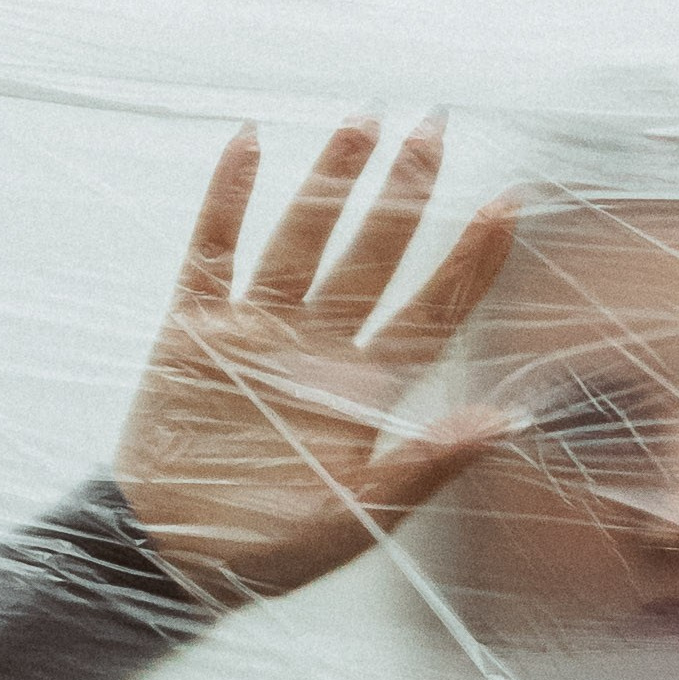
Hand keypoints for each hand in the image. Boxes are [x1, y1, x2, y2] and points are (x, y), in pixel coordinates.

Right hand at [114, 115, 518, 605]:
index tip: (510, 203)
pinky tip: (248, 142)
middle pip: (374, 255)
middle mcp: (319, 347)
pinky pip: (213, 250)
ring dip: (329, 180)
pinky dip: (227, 197)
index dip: (471, 260)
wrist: (168, 558)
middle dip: (405, 194)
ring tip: (361, 121)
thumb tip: (508, 421)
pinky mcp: (195, 329)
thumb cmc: (268, 552)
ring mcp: (257, 330)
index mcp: (365, 390)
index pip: (433, 310)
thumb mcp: (358, 520)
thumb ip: (427, 465)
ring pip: (302, 237)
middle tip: (435, 128)